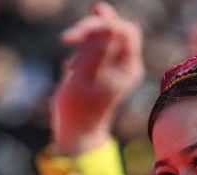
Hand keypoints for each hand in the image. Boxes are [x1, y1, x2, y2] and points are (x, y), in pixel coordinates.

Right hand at [51, 2, 144, 153]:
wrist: (76, 128)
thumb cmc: (80, 109)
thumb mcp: (85, 79)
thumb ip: (98, 51)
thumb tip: (110, 26)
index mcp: (130, 66)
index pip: (124, 30)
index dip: (102, 24)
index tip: (77, 34)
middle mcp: (126, 62)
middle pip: (112, 27)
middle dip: (89, 29)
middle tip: (66, 39)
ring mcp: (114, 62)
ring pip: (100, 33)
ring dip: (81, 42)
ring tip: (72, 68)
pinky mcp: (101, 62)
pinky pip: (92, 43)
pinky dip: (79, 50)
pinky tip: (71, 69)